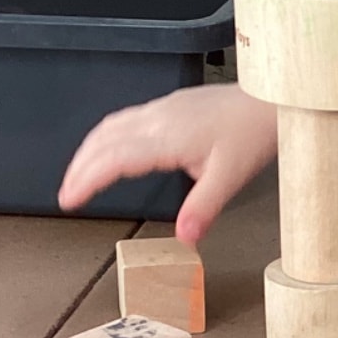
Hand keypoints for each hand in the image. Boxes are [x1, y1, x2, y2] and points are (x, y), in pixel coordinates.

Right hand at [58, 83, 277, 241]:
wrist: (271, 98)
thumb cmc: (254, 133)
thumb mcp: (231, 176)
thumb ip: (203, 207)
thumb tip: (183, 238)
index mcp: (168, 138)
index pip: (114, 158)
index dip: (87, 179)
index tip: (69, 199)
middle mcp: (158, 119)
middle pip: (103, 141)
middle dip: (79, 168)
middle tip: (66, 195)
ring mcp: (162, 109)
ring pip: (110, 126)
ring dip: (88, 151)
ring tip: (77, 174)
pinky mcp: (170, 106)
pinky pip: (124, 119)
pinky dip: (105, 137)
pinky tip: (107, 148)